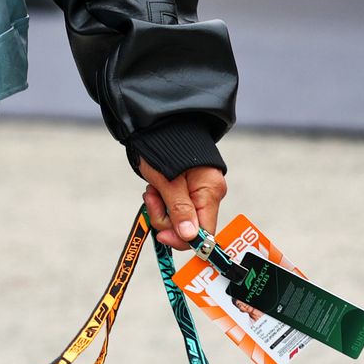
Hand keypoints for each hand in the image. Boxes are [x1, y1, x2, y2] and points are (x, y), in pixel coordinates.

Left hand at [140, 159, 260, 318]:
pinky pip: (175, 207)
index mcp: (211, 191)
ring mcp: (198, 192)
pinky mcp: (186, 190)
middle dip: (166, 219)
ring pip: (179, 218)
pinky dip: (162, 201)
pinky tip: (155, 188)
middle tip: (152, 199)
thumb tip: (190, 237)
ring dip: (160, 208)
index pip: (205, 232)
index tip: (162, 235)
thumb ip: (179, 210)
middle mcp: (209, 194)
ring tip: (152, 190)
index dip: (183, 239)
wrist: (159, 125)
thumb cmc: (165, 148)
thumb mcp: (168, 181)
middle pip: (189, 227)